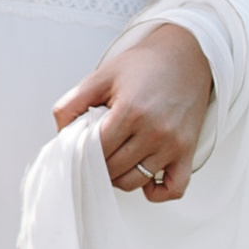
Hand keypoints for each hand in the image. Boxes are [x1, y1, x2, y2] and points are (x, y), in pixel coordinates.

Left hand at [52, 23, 214, 201]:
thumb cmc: (144, 65)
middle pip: (113, 169)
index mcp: (131, 110)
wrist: (186, 56)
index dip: (83, 153)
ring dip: (120, 178)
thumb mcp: (102, 75)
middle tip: (96, 153)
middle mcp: (154, 130)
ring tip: (115, 161)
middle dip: (98, 165)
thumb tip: (60, 132)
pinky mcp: (187, 152)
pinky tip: (145, 178)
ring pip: (136, 182)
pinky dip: (157, 192)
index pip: (96, 150)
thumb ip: (73, 102)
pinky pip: (173, 189)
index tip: (80, 148)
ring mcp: (173, 144)